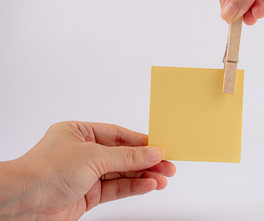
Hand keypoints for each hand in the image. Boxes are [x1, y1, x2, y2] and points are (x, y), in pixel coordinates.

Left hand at [0, 121, 175, 219]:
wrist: (23, 203)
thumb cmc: (47, 170)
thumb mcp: (94, 156)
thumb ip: (127, 156)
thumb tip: (153, 152)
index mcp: (81, 133)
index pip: (118, 135)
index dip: (141, 142)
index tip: (160, 147)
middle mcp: (84, 152)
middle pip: (123, 155)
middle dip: (146, 161)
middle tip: (168, 165)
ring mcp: (86, 175)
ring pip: (122, 173)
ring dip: (143, 176)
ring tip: (163, 179)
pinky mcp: (88, 195)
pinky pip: (116, 188)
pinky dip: (133, 187)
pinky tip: (148, 186)